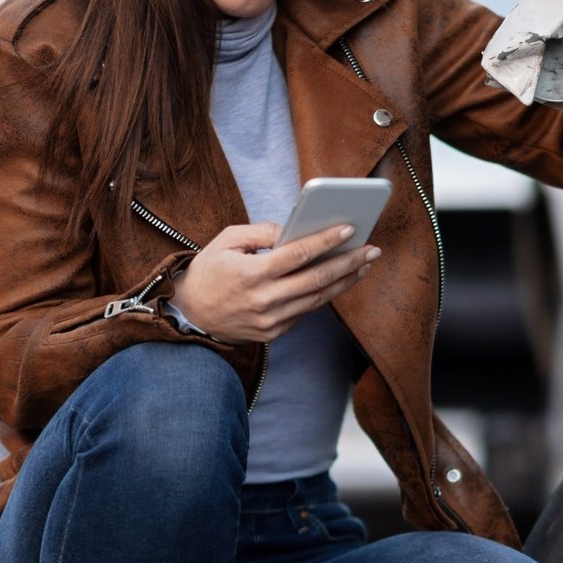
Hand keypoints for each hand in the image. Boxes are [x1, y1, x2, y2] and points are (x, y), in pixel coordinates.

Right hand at [170, 222, 379, 343]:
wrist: (190, 315)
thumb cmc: (209, 271)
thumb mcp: (227, 241)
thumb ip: (262, 233)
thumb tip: (295, 230)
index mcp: (251, 274)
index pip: (296, 255)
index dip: (325, 241)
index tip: (349, 229)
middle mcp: (264, 300)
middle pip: (316, 279)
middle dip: (349, 263)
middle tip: (372, 249)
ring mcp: (271, 321)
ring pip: (318, 299)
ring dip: (345, 281)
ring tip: (364, 264)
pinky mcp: (274, 333)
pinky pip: (305, 311)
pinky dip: (324, 294)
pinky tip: (339, 279)